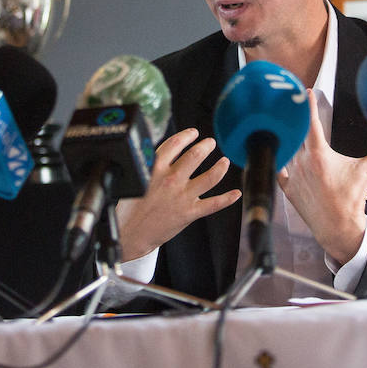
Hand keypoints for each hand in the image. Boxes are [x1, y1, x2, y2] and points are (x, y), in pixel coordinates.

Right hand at [114, 127, 241, 261]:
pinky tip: (235, 194)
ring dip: (220, 167)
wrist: (130, 234)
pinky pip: (213, 204)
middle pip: (195, 156)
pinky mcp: (189, 213)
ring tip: (224, 161)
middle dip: (206, 146)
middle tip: (210, 143)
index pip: (174, 144)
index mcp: (154, 169)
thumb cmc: (130, 208)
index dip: (187, 135)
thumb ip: (152, 166)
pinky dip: (227, 199)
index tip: (193, 133)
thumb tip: (168, 153)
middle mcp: (171, 180)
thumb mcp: (136, 179)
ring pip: (209, 177)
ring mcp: (182, 197)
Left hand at [277, 92, 366, 265]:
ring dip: (287, 138)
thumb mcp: (366, 173)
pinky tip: (279, 155)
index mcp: (319, 155)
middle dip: (297, 119)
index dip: (309, 105)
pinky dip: (279, 161)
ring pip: (285, 150)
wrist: (338, 228)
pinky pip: (279, 170)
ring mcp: (293, 176)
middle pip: (296, 133)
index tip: (306, 93)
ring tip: (287, 128)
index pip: (312, 123)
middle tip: (297, 108)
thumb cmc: (350, 202)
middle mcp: (303, 163)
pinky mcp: (289, 189)